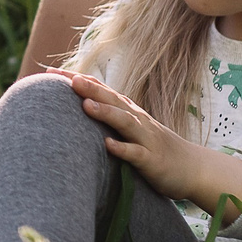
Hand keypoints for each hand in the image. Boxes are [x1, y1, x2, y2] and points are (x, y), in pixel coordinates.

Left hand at [61, 72, 241, 214]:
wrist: (193, 168)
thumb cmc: (155, 148)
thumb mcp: (131, 129)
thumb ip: (110, 116)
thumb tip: (78, 105)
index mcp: (128, 112)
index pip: (100, 90)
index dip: (76, 80)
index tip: (49, 72)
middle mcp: (136, 120)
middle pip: (111, 100)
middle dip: (89, 88)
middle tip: (66, 79)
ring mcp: (145, 139)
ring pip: (124, 122)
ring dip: (105, 113)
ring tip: (85, 105)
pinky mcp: (152, 161)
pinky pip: (136, 154)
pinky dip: (122, 149)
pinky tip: (108, 146)